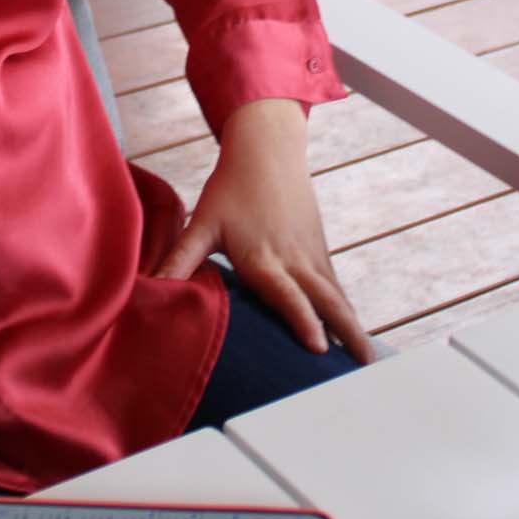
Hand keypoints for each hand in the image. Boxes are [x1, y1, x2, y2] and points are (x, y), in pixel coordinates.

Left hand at [151, 98, 375, 364]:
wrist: (267, 151)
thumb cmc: (231, 189)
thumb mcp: (202, 223)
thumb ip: (180, 258)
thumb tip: (152, 287)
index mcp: (263, 257)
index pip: (287, 294)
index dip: (303, 320)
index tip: (319, 346)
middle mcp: (293, 259)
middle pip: (326, 301)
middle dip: (346, 333)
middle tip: (364, 367)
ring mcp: (311, 255)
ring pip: (336, 296)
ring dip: (352, 326)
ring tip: (367, 360)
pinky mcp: (319, 250)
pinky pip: (336, 287)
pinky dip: (346, 311)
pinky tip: (354, 332)